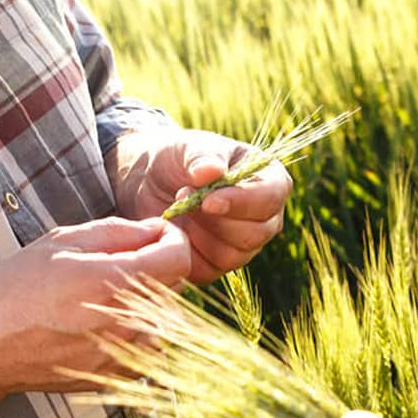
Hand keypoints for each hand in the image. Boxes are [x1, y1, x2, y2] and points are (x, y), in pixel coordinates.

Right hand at [0, 217, 190, 417]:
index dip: (173, 238)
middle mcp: (126, 320)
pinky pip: (149, 346)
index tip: (158, 234)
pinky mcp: (118, 375)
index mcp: (113, 280)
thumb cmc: (18, 288)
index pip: (179, 256)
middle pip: (176, 285)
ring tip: (105, 296)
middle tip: (119, 262)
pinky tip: (101, 324)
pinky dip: (137, 331)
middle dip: (158, 266)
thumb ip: (117, 232)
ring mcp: (124, 353)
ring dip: (148, 301)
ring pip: (165, 318)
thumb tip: (155, 228)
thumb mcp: (60, 242)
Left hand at [107, 127, 291, 283]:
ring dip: (201, 234)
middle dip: (216, 219)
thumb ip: (201, 156)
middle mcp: (264, 215)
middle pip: (258, 232)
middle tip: (181, 196)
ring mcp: (244, 243)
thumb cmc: (175, 158)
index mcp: (268, 178)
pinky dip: (188, 251)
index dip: (243, 201)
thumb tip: (212, 171)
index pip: (271, 196)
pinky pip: (211, 270)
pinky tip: (174, 229)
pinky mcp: (219, 265)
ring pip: (235, 254)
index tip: (208, 201)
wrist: (146, 182)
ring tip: (178, 208)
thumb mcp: (185, 147)